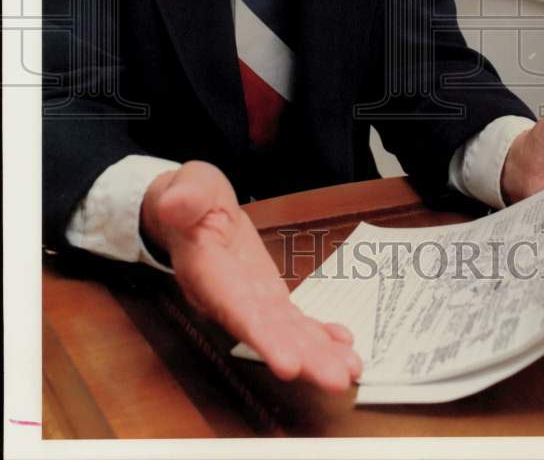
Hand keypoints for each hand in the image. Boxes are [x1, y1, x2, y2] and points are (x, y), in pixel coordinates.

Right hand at [140, 161, 360, 392]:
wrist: (193, 208)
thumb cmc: (191, 196)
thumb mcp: (188, 185)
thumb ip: (184, 195)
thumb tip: (174, 202)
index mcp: (207, 271)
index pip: (234, 309)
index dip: (261, 337)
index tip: (288, 364)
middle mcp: (228, 297)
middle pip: (266, 332)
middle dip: (302, 357)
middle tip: (336, 380)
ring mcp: (250, 299)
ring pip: (284, 332)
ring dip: (317, 354)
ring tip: (348, 372)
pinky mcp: (265, 295)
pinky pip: (293, 319)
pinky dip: (319, 334)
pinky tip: (343, 347)